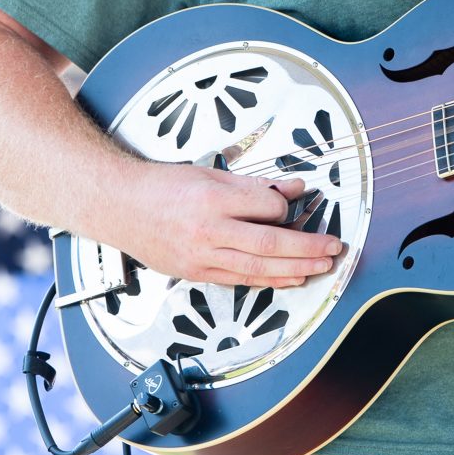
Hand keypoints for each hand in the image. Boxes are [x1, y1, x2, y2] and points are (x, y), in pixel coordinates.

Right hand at [116, 165, 342, 287]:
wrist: (120, 207)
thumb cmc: (163, 186)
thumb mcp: (210, 174)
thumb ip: (254, 185)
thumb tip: (294, 187)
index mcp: (212, 201)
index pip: (266, 208)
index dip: (286, 207)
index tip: (295, 203)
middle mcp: (208, 233)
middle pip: (268, 244)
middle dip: (307, 248)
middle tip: (333, 248)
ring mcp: (201, 258)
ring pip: (257, 268)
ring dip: (295, 269)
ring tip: (321, 266)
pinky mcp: (196, 274)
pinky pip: (240, 280)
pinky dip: (268, 280)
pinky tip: (290, 278)